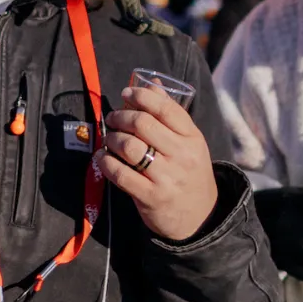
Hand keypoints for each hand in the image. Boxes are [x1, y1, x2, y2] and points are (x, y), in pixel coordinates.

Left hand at [97, 83, 219, 241]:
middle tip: (112, 118)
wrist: (200, 218)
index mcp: (193, 138)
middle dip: (121, 116)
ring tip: (109, 139)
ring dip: (112, 139)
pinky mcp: (151, 197)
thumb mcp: (189, 143)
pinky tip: (102, 158)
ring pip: (129, 147)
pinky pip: (120, 174)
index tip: (126, 93)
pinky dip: (105, 162)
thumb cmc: (190, 173)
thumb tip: (152, 83)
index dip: (142, 96)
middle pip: (143, 124)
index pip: (166, 108)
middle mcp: (182, 155)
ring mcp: (167, 177)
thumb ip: (170, 115)